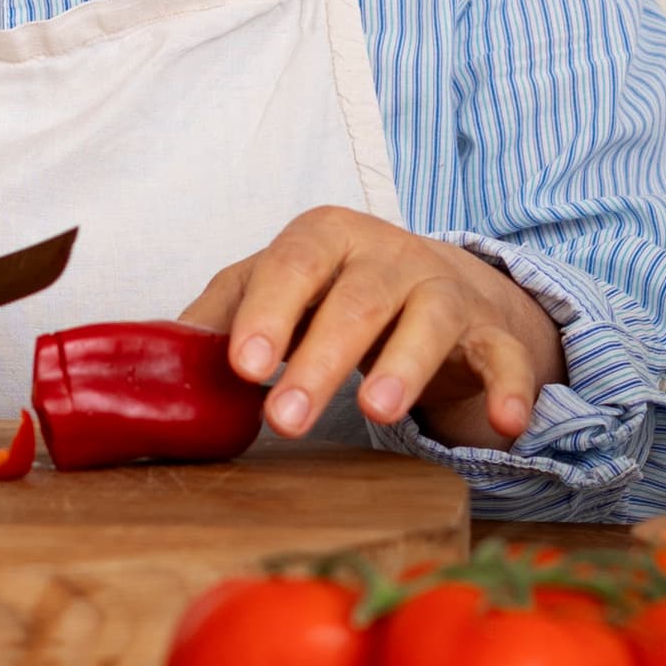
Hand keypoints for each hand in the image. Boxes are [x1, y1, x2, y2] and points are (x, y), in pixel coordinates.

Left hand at [182, 210, 565, 449]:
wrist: (440, 285)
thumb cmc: (336, 292)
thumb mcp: (277, 290)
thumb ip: (223, 316)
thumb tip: (154, 360)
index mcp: (327, 239)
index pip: (292, 264)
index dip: (269, 312)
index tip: (243, 365)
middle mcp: (390, 256)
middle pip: (357, 301)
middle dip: (320, 360)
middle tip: (285, 419)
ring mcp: (446, 291)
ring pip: (430, 320)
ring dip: (404, 365)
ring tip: (377, 411)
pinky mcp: (492, 333)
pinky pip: (505, 357)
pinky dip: (511, 388)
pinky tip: (507, 426)